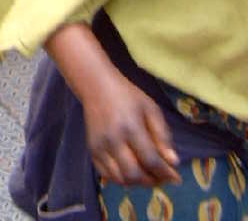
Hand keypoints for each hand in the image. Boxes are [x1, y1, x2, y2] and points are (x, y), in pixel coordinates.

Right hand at [81, 70, 179, 187]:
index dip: (165, 173)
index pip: (150, 160)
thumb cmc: (127, 96)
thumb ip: (163, 135)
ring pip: (121, 179)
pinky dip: (122, 179)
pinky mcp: (92, 150)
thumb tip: (174, 162)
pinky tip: (131, 172)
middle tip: (162, 178)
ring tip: (148, 175)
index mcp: (131, 127)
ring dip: (138, 183)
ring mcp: (100, 146)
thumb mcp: (151, 109)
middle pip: (134, 174)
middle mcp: (113, 139)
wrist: (96, 86)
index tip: (176, 178)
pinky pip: (107, 175)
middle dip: (152, 181)